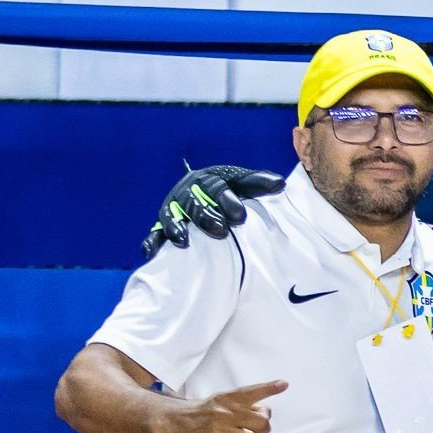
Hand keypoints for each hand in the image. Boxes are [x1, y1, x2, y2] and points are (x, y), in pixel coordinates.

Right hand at [146, 166, 280, 255]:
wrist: (206, 195)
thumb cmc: (231, 192)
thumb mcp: (244, 184)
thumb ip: (259, 183)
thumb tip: (280, 184)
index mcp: (208, 180)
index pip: (216, 187)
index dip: (227, 199)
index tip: (240, 215)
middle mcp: (187, 193)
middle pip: (193, 203)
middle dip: (205, 216)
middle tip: (221, 231)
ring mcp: (173, 210)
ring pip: (171, 217)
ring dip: (175, 228)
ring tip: (184, 241)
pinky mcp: (162, 227)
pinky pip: (153, 234)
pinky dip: (152, 242)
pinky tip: (153, 252)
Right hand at [149, 379, 285, 432]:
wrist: (175, 422)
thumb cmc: (206, 410)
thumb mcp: (224, 398)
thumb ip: (249, 400)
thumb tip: (272, 400)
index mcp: (227, 400)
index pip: (252, 393)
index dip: (270, 388)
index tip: (283, 384)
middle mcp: (223, 415)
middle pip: (262, 425)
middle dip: (262, 428)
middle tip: (253, 428)